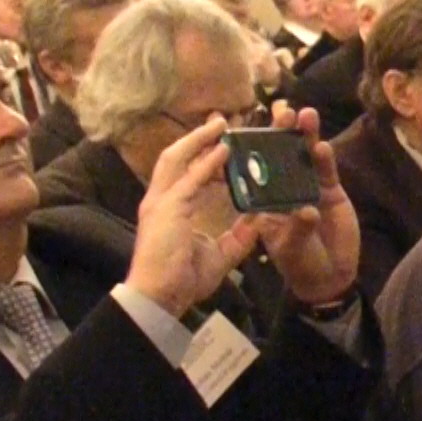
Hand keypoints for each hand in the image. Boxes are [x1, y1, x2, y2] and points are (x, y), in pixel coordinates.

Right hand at [125, 118, 260, 317]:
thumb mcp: (221, 254)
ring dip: (199, 139)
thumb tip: (260, 218)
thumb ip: (239, 235)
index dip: (201, 155)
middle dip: (197, 137)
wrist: (161, 298)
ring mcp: (162, 202)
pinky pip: (191, 179)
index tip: (221, 143)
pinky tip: (224, 150)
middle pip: (176, 157)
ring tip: (221, 125)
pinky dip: (207, 162)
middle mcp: (161, 200)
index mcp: (170, 209)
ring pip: (178, 159)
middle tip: (220, 122)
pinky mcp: (169, 209)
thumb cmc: (183, 279)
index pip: (185, 172)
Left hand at [254, 101, 360, 304]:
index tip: (246, 127)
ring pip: (305, 158)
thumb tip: (308, 211)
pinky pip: (326, 172)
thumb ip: (297, 229)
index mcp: (262, 200)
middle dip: (281, 132)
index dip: (250, 148)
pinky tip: (322, 147)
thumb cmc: (300, 265)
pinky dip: (325, 160)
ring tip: (307, 115)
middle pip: (281, 155)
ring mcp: (308, 189)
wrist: (329, 278)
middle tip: (283, 111)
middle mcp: (284, 189)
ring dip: (305, 136)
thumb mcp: (289, 250)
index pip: (253, 169)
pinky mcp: (331, 193)